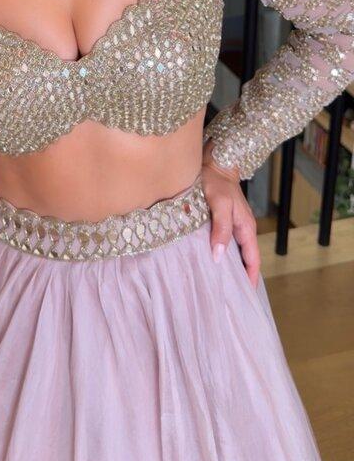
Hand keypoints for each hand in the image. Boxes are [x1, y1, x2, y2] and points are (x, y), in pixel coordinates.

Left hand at [200, 148, 259, 287]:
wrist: (211, 162)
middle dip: (239, 277)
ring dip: (227, 266)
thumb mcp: (220, 204)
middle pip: (244, 259)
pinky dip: (218, 253)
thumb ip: (221, 229)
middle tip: (228, 297)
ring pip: (233, 252)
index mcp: (246, 228)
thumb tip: (218, 256)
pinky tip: (207, 260)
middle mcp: (241, 229)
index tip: (244, 297)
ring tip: (216, 284)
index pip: (253, 260)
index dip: (250, 278)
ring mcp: (232, 225)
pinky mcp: (220, 220)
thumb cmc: (216, 182)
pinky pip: (222, 242)